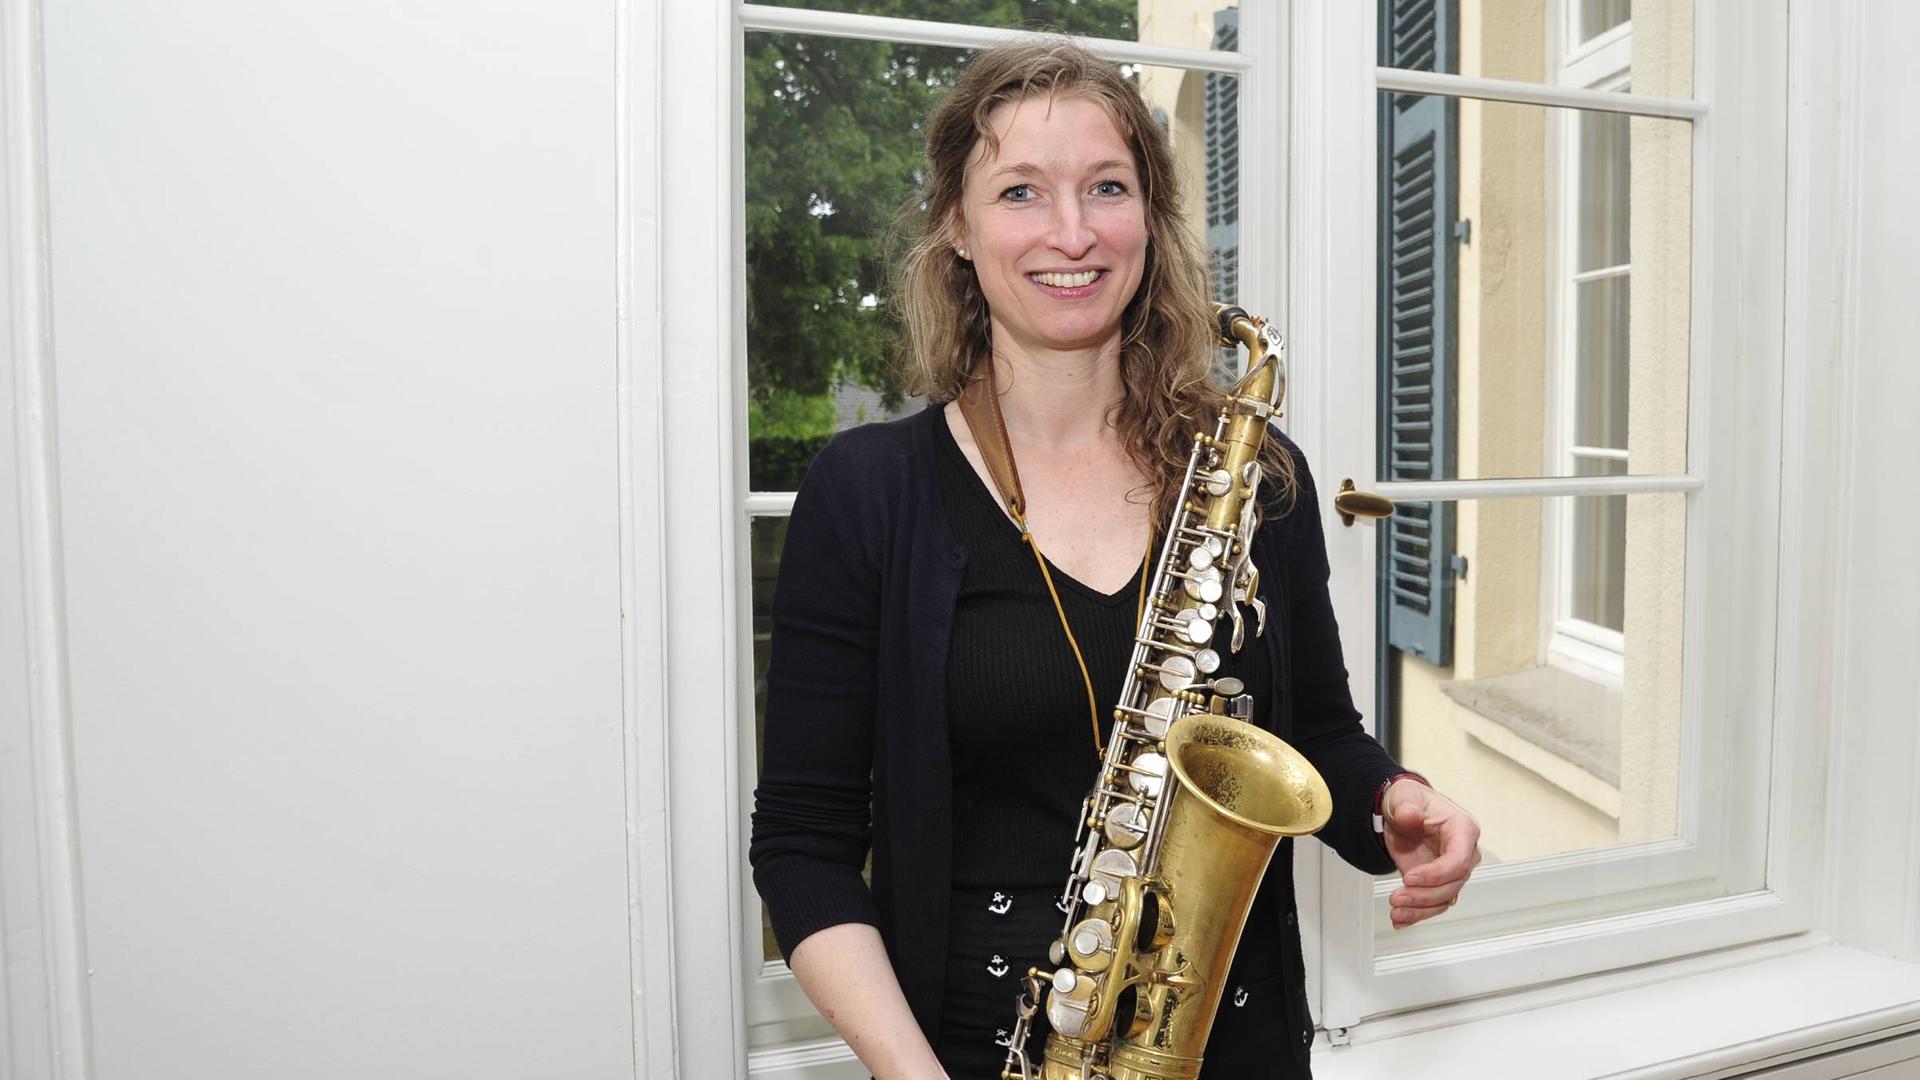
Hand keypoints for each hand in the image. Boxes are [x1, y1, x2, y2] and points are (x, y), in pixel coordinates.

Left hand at [1381, 779, 1480, 929]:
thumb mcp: (1404, 797)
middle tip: (1396, 897)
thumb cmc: (1410, 802)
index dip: (1436, 874)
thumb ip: (1407, 807)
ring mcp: (1451, 871)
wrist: (1400, 813)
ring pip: (1443, 899)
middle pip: (1452, 885)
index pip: (1458, 860)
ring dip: (1419, 910)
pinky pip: (1433, 904)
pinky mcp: (1437, 883)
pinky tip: (1400, 920)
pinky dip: (1417, 914)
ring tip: (1396, 913)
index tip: (1409, 877)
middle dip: (1423, 895)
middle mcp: (1463, 853)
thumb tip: (1409, 816)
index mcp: (1463, 830)